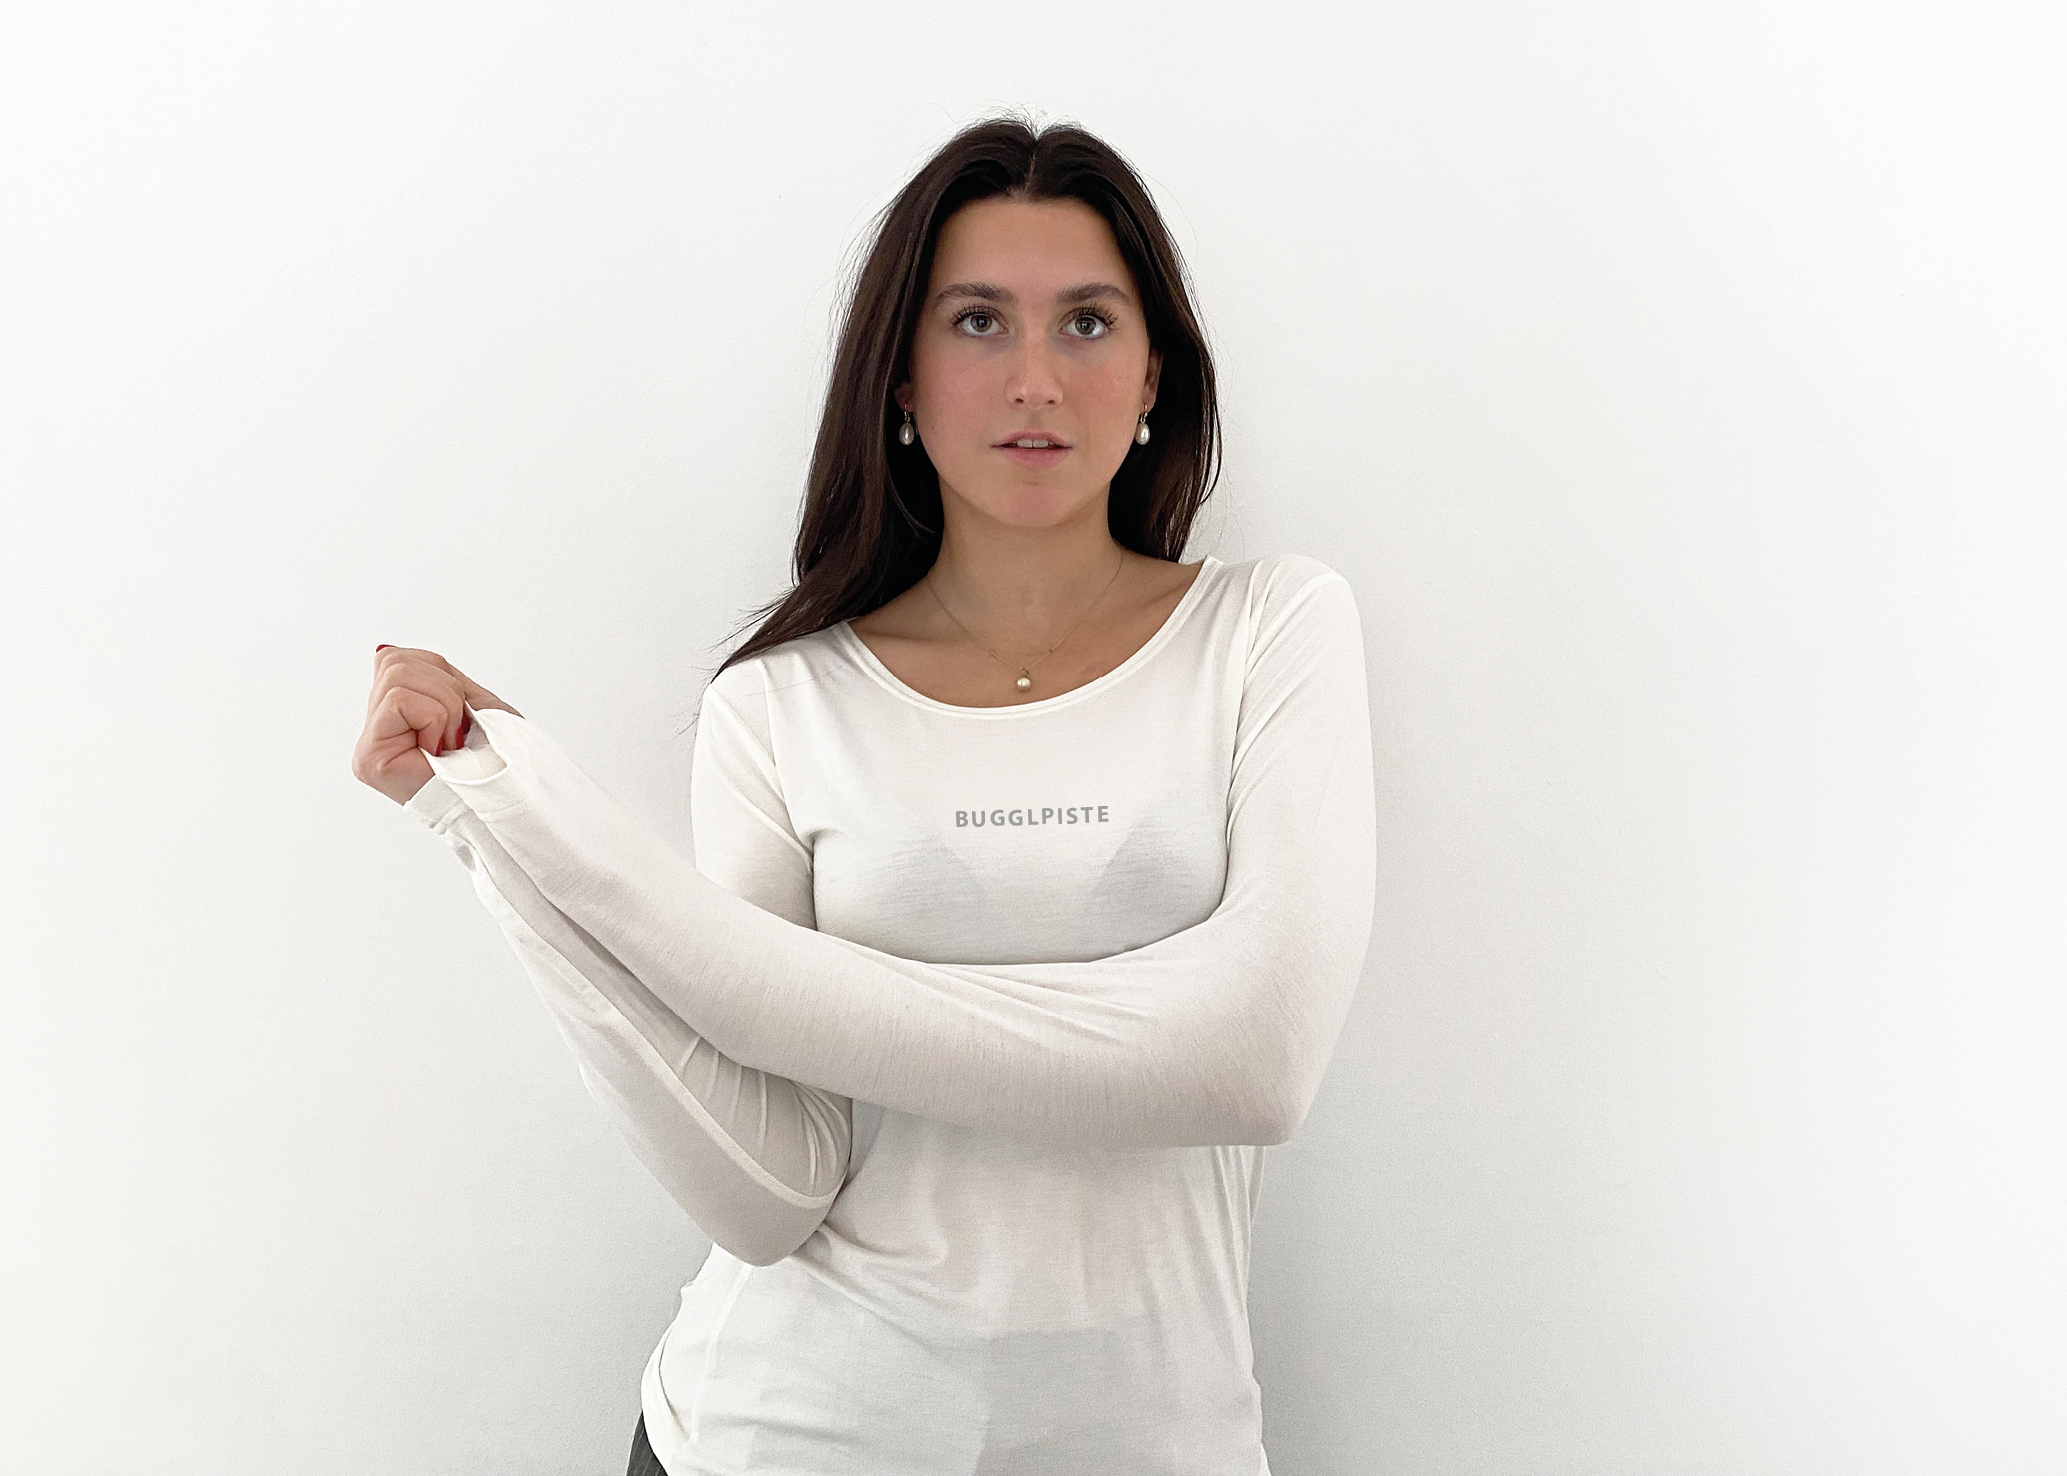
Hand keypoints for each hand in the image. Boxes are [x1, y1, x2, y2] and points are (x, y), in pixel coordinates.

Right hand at [352, 645, 523, 805]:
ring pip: (397, 674)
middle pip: (394, 661)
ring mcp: (368, 745)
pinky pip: (400, 700)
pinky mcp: (369, 758)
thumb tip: (384, 649)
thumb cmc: (496, 760)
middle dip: (444, 688)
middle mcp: (375, 729)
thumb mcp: (471, 702)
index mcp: (394, 715)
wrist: (505, 802)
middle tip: (458, 731)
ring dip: (443, 706)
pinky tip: (440, 751)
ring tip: (450, 742)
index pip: (397, 659)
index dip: (440, 676)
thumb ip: (435, 677)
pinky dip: (434, 719)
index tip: (460, 716)